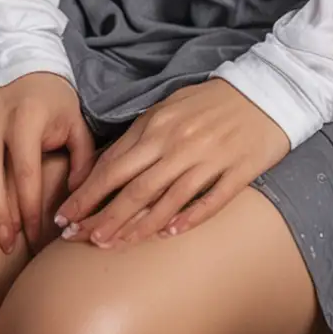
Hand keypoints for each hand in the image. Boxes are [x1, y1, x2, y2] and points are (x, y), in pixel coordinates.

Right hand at [0, 70, 95, 254]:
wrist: (20, 56)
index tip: (36, 235)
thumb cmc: (51, 97)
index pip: (27, 175)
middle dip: (2, 217)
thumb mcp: (74, 120)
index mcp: (27, 119)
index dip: (30, 210)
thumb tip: (76, 194)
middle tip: (10, 245)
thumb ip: (82, 156)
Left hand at [52, 80, 289, 248]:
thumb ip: (140, 134)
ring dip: (137, 227)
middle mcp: (181, 143)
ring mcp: (210, 158)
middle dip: (102, 218)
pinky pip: (210, 201)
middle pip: (134, 189)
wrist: (268, 88)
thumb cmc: (212, 100)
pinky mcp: (238, 171)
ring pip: (166, 201)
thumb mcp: (170, 106)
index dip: (87, 194)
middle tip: (79, 239)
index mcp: (160, 124)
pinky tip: (169, 234)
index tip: (64, 217)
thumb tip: (106, 165)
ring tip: (112, 245)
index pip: (114, 166)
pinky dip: (188, 219)